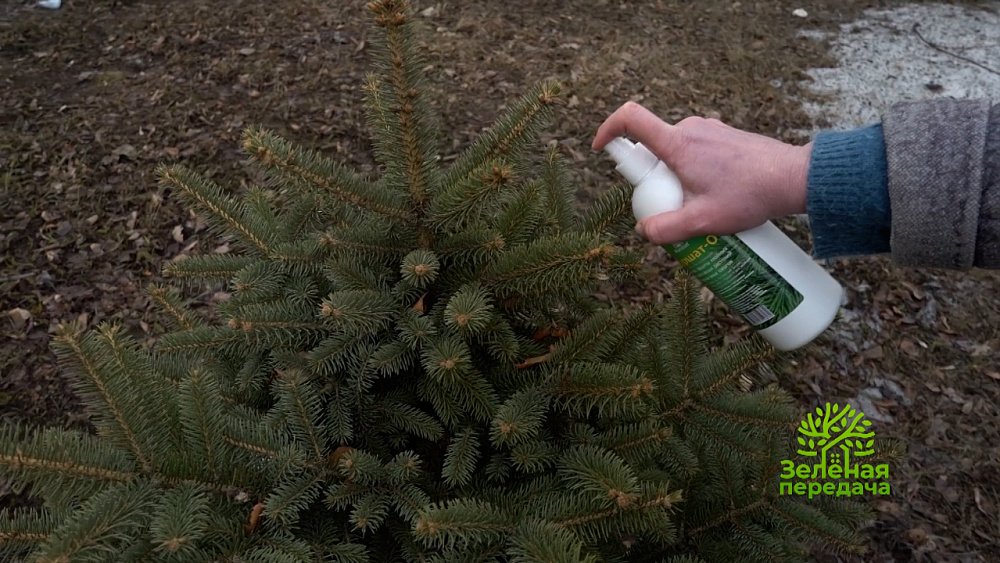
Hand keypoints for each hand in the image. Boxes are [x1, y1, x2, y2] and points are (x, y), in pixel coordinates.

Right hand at [592, 102, 811, 244]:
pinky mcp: (723, 135)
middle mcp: (690, 128)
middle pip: (653, 148)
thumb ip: (666, 229)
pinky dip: (693, 172)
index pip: (631, 119)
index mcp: (678, 144)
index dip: (608, 130)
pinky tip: (717, 195)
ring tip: (701, 206)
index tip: (600, 149)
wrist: (794, 178)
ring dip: (675, 178)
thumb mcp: (703, 221)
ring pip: (675, 152)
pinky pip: (695, 151)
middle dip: (652, 179)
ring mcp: (709, 129)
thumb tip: (644, 231)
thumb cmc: (750, 196)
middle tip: (671, 207)